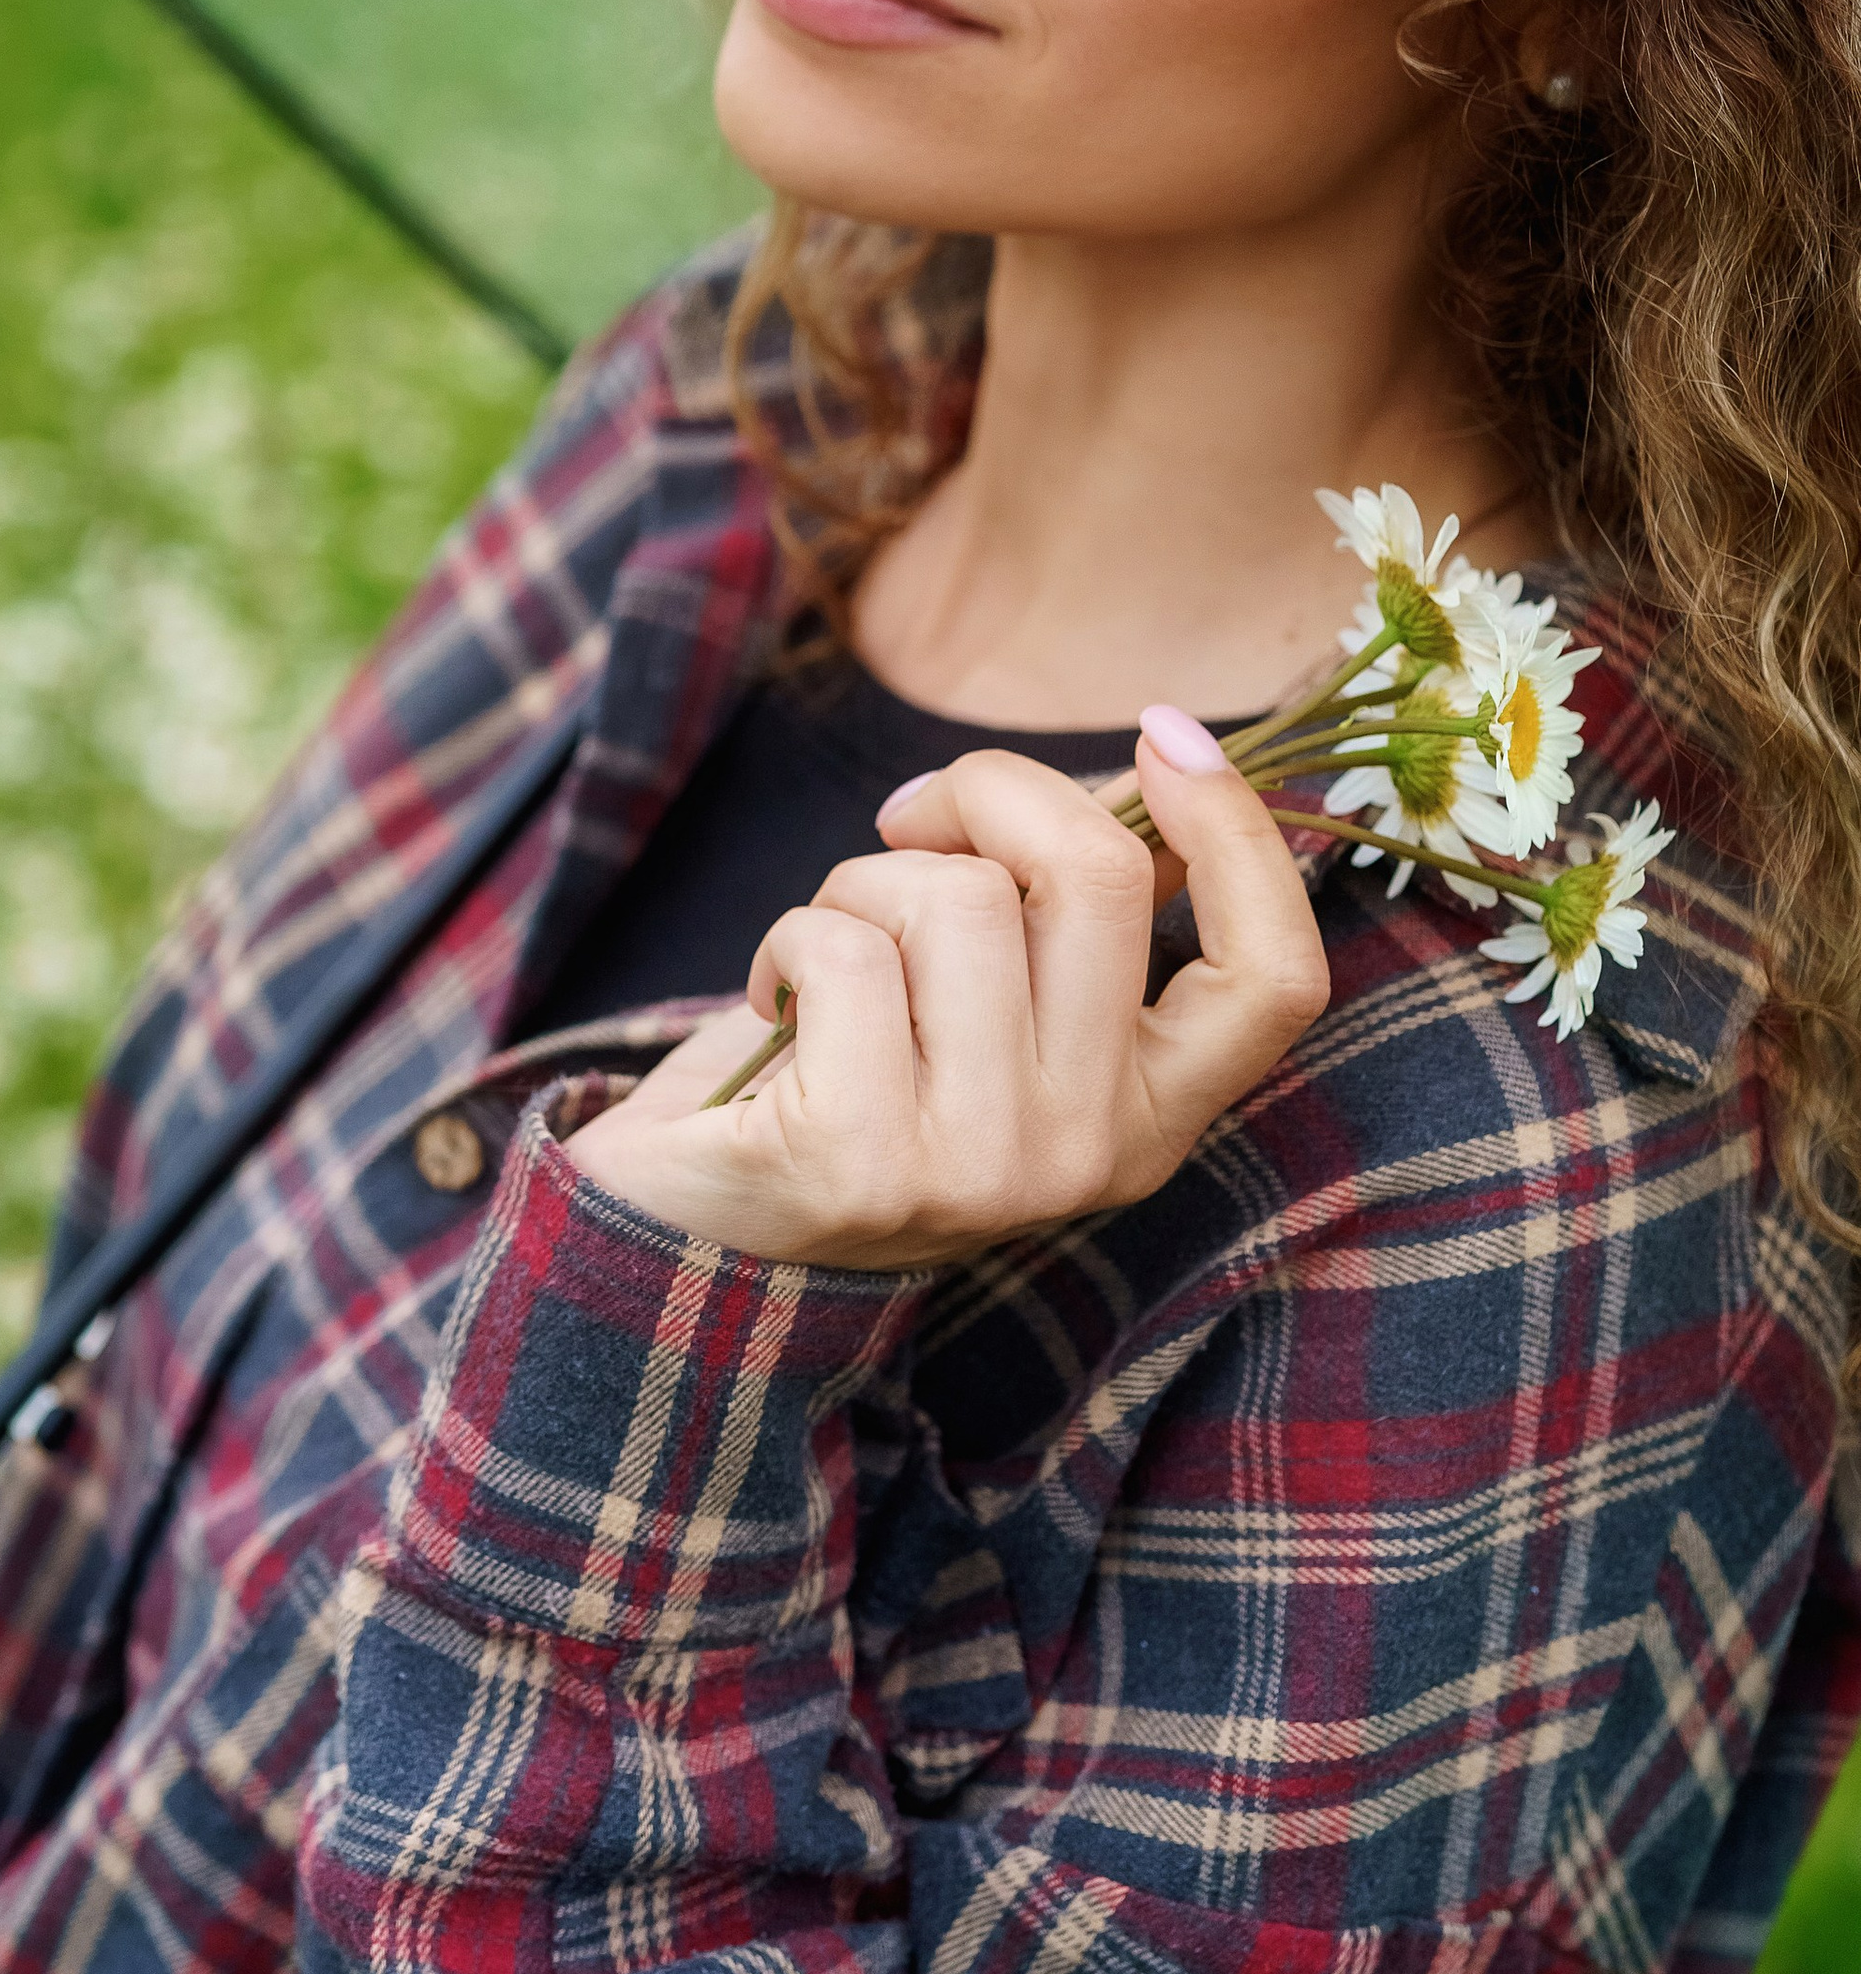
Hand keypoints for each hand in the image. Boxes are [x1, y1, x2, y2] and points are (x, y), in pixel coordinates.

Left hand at [565, 719, 1329, 1269]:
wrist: (698, 1237)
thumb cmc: (856, 1080)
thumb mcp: (995, 1002)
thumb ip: (1075, 904)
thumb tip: (1141, 768)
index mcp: (1153, 1115)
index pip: (1273, 977)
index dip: (1240, 836)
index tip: (1172, 736)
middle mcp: (1091, 1153)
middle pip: (1097, 878)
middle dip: (989, 793)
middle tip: (915, 819)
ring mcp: (983, 1166)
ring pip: (953, 897)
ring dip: (864, 880)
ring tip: (831, 955)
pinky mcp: (861, 1158)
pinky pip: (844, 945)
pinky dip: (789, 936)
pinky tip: (774, 1001)